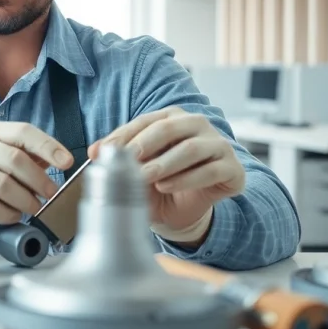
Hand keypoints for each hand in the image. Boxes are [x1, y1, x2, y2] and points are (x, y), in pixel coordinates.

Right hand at [0, 121, 73, 223]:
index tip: (67, 162)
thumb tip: (60, 163)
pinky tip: (14, 215)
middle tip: (52, 193)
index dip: (48, 146)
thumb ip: (28, 155)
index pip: (24, 132)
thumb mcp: (1, 153)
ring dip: (24, 200)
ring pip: (2, 185)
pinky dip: (7, 213)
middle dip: (39, 179)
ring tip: (34, 208)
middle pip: (14, 159)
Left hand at [89, 107, 244, 245]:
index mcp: (172, 118)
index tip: (102, 151)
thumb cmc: (159, 182)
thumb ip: (118, 158)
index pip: (145, 122)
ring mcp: (218, 145)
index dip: (123, 135)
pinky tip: (167, 187)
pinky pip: (211, 170)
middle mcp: (197, 125)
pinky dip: (186, 179)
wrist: (184, 211)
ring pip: (192, 148)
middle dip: (145, 144)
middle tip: (128, 160)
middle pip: (170, 128)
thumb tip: (94, 151)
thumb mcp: (136, 169)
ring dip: (166, 163)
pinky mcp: (233, 168)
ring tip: (146, 177)